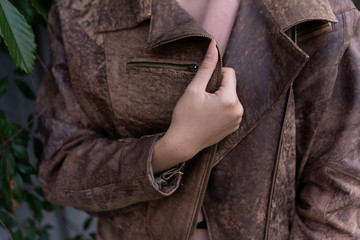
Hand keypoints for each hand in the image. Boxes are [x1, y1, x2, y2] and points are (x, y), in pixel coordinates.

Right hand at [152, 40, 242, 172]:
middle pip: (230, 86)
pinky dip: (221, 109)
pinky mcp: (234, 127)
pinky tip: (209, 117)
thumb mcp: (194, 89)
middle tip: (202, 101)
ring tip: (205, 110)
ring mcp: (237, 120)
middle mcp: (239, 110)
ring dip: (220, 98)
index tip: (203, 88)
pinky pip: (231, 109)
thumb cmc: (185, 116)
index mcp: (230, 100)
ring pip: (230, 97)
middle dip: (217, 88)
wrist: (183, 144)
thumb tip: (213, 45)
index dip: (215, 76)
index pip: (229, 73)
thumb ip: (206, 67)